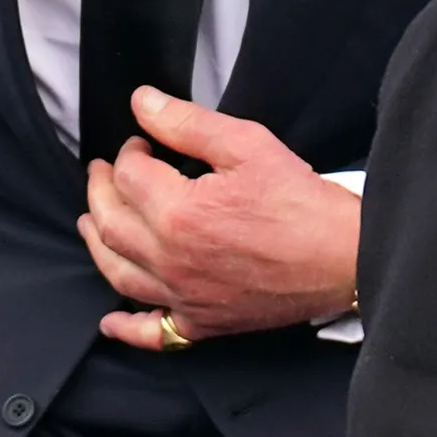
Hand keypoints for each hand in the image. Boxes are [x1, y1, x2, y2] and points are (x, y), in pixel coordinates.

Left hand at [81, 86, 360, 349]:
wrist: (345, 258)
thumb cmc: (301, 202)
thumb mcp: (247, 145)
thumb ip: (187, 123)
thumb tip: (142, 102)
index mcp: (180, 213)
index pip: (129, 176)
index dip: (128, 151)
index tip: (141, 142)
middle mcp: (172, 260)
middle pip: (110, 223)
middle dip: (100, 190)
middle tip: (102, 171)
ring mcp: (184, 297)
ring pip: (118, 273)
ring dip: (97, 243)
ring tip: (91, 222)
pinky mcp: (203, 324)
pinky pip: (152, 334)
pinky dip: (126, 328)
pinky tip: (110, 321)